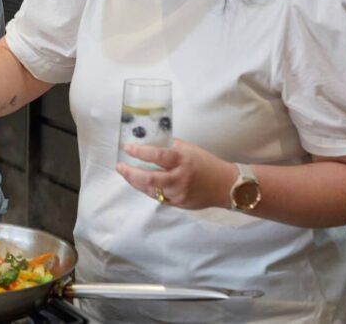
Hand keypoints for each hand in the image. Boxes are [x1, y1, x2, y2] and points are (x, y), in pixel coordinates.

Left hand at [115, 139, 236, 209]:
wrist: (226, 186)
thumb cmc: (207, 164)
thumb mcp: (190, 149)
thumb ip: (171, 147)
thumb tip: (150, 141)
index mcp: (183, 161)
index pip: (157, 156)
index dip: (140, 152)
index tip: (127, 148)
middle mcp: (179, 178)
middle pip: (148, 178)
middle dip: (130, 173)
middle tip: (119, 166)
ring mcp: (178, 193)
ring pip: (150, 190)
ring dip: (135, 182)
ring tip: (126, 174)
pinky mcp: (178, 203)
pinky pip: (157, 197)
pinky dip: (147, 189)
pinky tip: (140, 183)